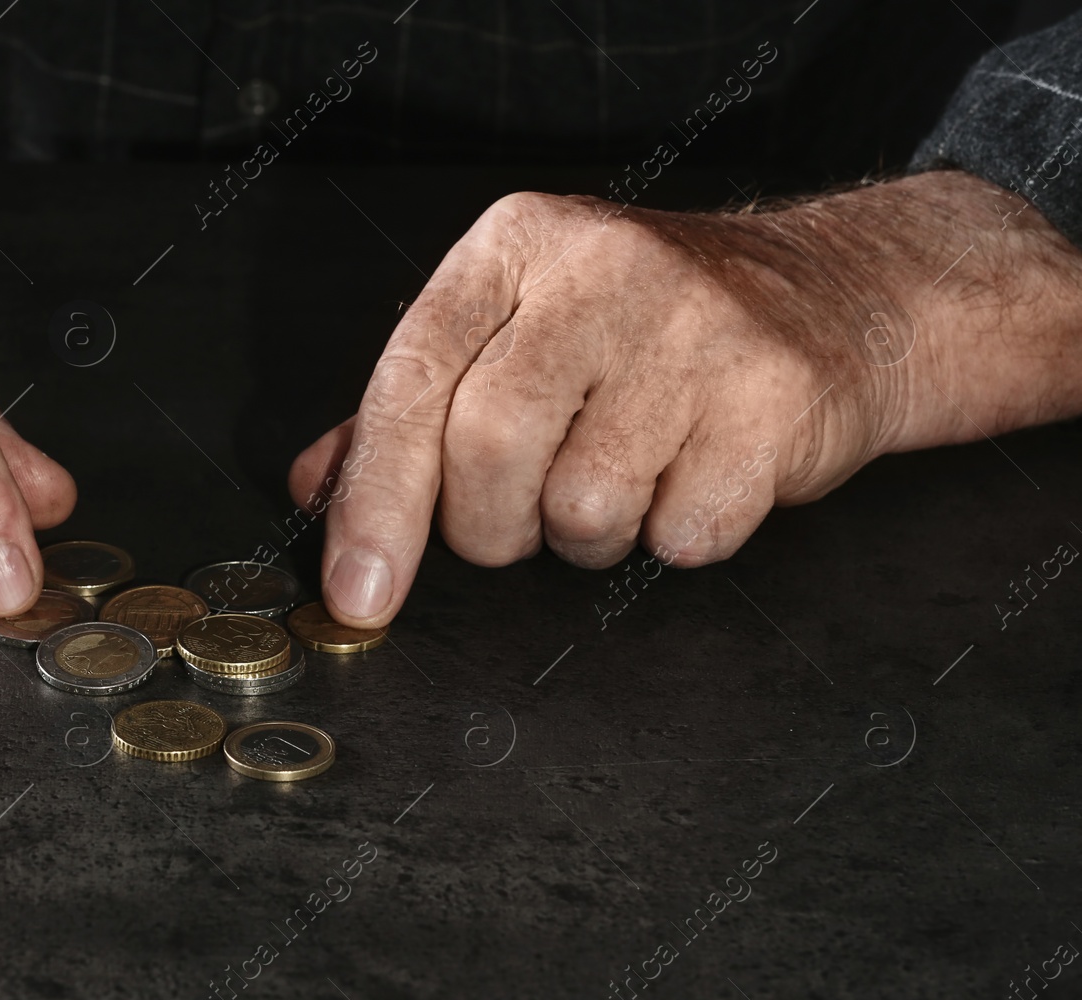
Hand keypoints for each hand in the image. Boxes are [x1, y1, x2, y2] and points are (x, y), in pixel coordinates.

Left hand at [291, 169, 1081, 626]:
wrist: (843, 292)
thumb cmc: (650, 327)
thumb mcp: (518, 329)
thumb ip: (409, 408)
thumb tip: (314, 486)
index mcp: (514, 246)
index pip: (412, 381)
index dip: (374, 502)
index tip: (356, 595)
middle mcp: (602, 268)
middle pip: (489, 451)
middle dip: (492, 527)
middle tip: (525, 517)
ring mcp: (699, 325)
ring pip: (585, 506)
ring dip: (591, 535)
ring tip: (628, 478)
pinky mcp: (778, 392)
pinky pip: (685, 533)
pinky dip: (680, 535)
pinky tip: (698, 475)